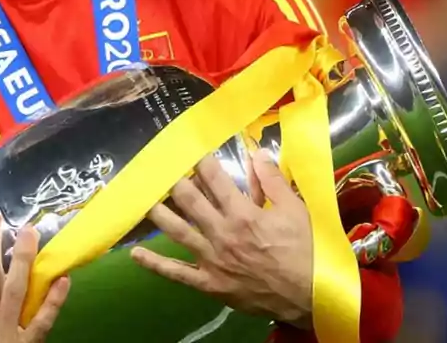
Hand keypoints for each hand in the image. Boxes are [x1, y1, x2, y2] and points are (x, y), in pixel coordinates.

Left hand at [130, 151, 313, 327]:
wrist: (310, 296)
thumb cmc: (304, 250)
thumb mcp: (295, 209)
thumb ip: (273, 180)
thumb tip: (256, 153)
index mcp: (243, 213)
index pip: (214, 179)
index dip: (201, 161)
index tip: (190, 150)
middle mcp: (222, 233)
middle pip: (189, 200)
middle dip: (175, 181)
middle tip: (164, 169)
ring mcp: (212, 259)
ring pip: (177, 231)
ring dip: (158, 213)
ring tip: (143, 199)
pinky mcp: (209, 283)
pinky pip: (176, 273)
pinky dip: (155, 264)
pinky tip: (136, 254)